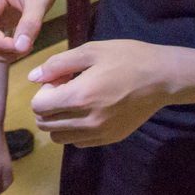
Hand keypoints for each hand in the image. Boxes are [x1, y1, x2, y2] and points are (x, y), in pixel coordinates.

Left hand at [29, 40, 175, 146]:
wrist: (162, 78)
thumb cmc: (126, 58)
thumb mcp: (91, 51)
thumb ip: (57, 65)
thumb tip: (32, 77)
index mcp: (80, 97)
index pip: (38, 106)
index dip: (42, 91)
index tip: (59, 80)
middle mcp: (87, 121)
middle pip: (44, 124)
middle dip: (47, 106)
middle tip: (65, 89)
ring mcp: (99, 134)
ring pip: (59, 137)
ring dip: (58, 120)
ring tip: (76, 101)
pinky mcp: (109, 139)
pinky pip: (78, 142)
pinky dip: (75, 129)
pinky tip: (89, 111)